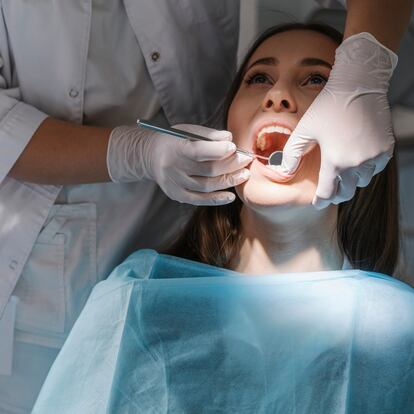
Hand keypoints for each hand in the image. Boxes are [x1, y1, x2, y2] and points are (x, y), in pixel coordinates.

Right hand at [106, 124, 252, 204]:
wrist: (150, 156)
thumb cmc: (174, 140)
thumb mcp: (188, 131)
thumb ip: (209, 135)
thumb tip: (229, 138)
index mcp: (176, 147)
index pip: (199, 151)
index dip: (218, 150)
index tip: (234, 147)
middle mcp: (174, 167)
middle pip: (207, 170)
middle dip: (231, 165)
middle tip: (246, 160)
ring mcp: (175, 183)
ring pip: (206, 186)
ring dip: (228, 181)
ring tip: (244, 174)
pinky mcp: (177, 194)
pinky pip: (199, 199)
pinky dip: (216, 199)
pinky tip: (230, 196)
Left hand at [276, 33, 397, 208]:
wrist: (360, 84)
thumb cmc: (328, 106)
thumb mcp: (304, 130)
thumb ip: (291, 154)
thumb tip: (283, 171)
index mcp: (335, 162)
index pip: (327, 193)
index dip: (320, 201)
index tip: (317, 203)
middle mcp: (357, 164)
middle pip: (346, 192)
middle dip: (335, 194)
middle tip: (328, 191)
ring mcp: (374, 157)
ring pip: (361, 181)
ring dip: (350, 180)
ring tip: (341, 170)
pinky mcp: (386, 149)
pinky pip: (374, 168)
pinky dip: (365, 168)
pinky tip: (356, 158)